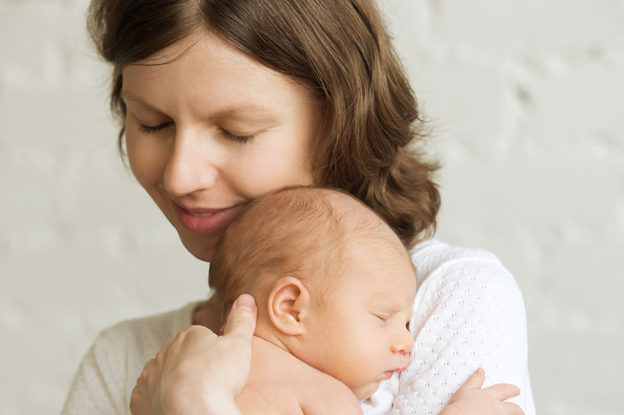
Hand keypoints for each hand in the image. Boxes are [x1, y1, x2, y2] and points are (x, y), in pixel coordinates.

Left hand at [130, 294, 256, 414]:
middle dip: (192, 365)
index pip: (200, 339)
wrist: (194, 413)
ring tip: (193, 397)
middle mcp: (165, 352)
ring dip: (173, 382)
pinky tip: (174, 407)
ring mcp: (150, 376)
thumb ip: (241, 320)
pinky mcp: (140, 399)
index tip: (222, 367)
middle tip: (210, 383)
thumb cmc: (218, 377)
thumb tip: (245, 298)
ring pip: (162, 375)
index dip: (213, 353)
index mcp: (188, 336)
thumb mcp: (239, 344)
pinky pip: (148, 397)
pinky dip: (158, 401)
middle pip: (180, 356)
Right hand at [440, 368, 522, 414]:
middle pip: (514, 408)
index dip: (512, 389)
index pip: (505, 390)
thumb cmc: (459, 407)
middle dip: (519, 409)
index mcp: (490, 396)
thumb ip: (474, 380)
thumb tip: (480, 370)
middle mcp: (497, 407)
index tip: (516, 390)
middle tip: (520, 411)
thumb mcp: (465, 390)